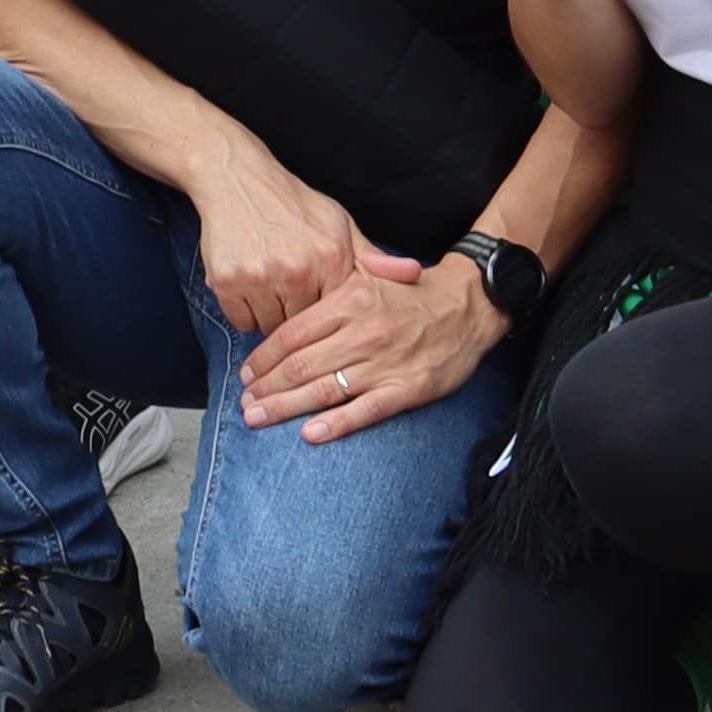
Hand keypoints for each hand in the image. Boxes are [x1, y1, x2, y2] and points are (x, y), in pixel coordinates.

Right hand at [183, 140, 369, 338]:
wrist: (236, 178)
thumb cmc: (292, 205)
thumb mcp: (339, 223)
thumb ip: (372, 257)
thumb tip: (414, 274)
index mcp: (330, 258)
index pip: (336, 315)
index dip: (327, 314)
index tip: (319, 303)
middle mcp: (297, 269)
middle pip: (302, 327)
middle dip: (297, 316)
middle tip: (289, 292)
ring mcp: (260, 276)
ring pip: (270, 328)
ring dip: (269, 316)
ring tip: (270, 286)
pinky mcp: (227, 280)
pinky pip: (241, 321)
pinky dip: (244, 311)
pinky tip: (249, 285)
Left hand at [244, 252, 501, 444]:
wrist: (467, 306)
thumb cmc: (410, 294)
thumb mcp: (367, 277)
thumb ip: (329, 292)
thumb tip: (284, 309)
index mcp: (349, 301)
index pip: (293, 334)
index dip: (264, 357)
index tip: (246, 373)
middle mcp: (362, 332)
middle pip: (301, 365)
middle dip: (266, 387)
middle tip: (244, 402)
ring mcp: (384, 363)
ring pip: (324, 390)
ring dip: (286, 407)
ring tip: (259, 418)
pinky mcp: (407, 389)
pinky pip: (364, 410)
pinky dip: (336, 424)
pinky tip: (310, 434)